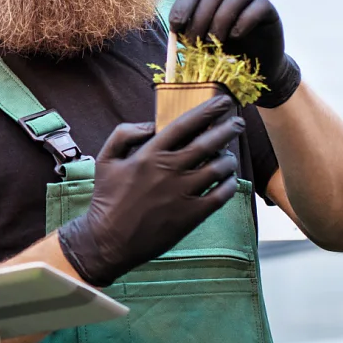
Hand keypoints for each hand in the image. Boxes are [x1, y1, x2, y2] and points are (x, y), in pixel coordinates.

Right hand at [55, 99, 244, 285]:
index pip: (185, 125)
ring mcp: (182, 193)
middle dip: (228, 129)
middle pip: (208, 143)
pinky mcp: (191, 215)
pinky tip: (229, 181)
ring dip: (228, 158)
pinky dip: (230, 184)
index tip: (223, 102)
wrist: (108, 241)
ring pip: (218, 168)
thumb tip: (151, 124)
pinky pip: (221, 195)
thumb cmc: (107, 199)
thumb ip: (124, 134)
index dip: (207, 111)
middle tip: (238, 123)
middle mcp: (169, 170)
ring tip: (229, 156)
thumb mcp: (105, 159)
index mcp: (150, 154)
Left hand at [168, 0, 300, 106]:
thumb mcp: (198, 40)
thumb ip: (186, 30)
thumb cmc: (221, 50)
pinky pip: (258, 5)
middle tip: (194, 41)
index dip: (182, 6)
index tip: (175, 27)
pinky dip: (244, 21)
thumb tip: (171, 26)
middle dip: (199, 18)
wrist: (252, 65)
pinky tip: (235, 36)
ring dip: (221, 19)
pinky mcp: (267, 7)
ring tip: (215, 41)